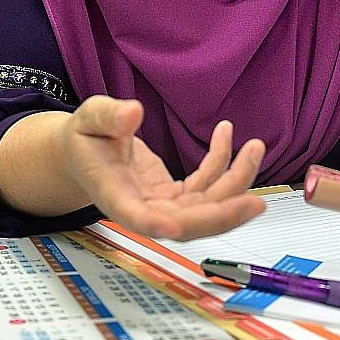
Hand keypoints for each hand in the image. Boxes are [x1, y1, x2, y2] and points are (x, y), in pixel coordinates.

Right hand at [63, 96, 265, 240]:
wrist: (86, 152)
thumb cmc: (85, 137)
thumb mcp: (89, 119)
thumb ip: (108, 117)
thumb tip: (132, 112)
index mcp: (114, 196)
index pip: (136, 219)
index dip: (157, 226)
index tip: (177, 228)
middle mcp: (142, 209)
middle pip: (185, 224)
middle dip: (222, 216)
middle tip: (254, 204)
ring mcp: (162, 206)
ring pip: (205, 207)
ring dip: (235, 182)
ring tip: (255, 147)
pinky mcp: (175, 196)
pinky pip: (206, 187)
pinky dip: (222, 164)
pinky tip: (227, 135)